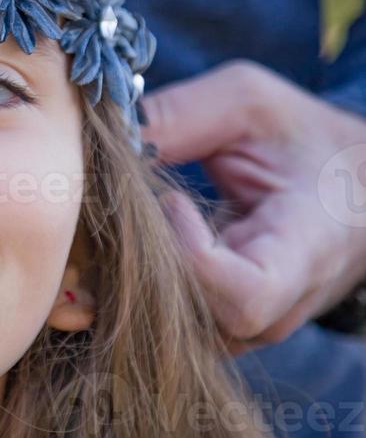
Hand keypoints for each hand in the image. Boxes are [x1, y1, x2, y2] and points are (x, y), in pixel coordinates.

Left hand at [141, 60, 365, 353]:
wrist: (349, 183)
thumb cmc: (300, 137)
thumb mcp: (246, 104)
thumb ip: (177, 117)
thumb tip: (97, 138)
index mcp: (307, 253)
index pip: (246, 297)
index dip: (192, 256)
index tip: (174, 199)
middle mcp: (281, 307)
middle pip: (196, 321)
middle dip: (143, 266)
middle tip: (123, 210)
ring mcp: (249, 328)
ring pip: (173, 334)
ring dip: (133, 282)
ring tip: (127, 225)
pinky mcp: (221, 330)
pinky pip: (166, 328)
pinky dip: (135, 290)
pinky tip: (129, 245)